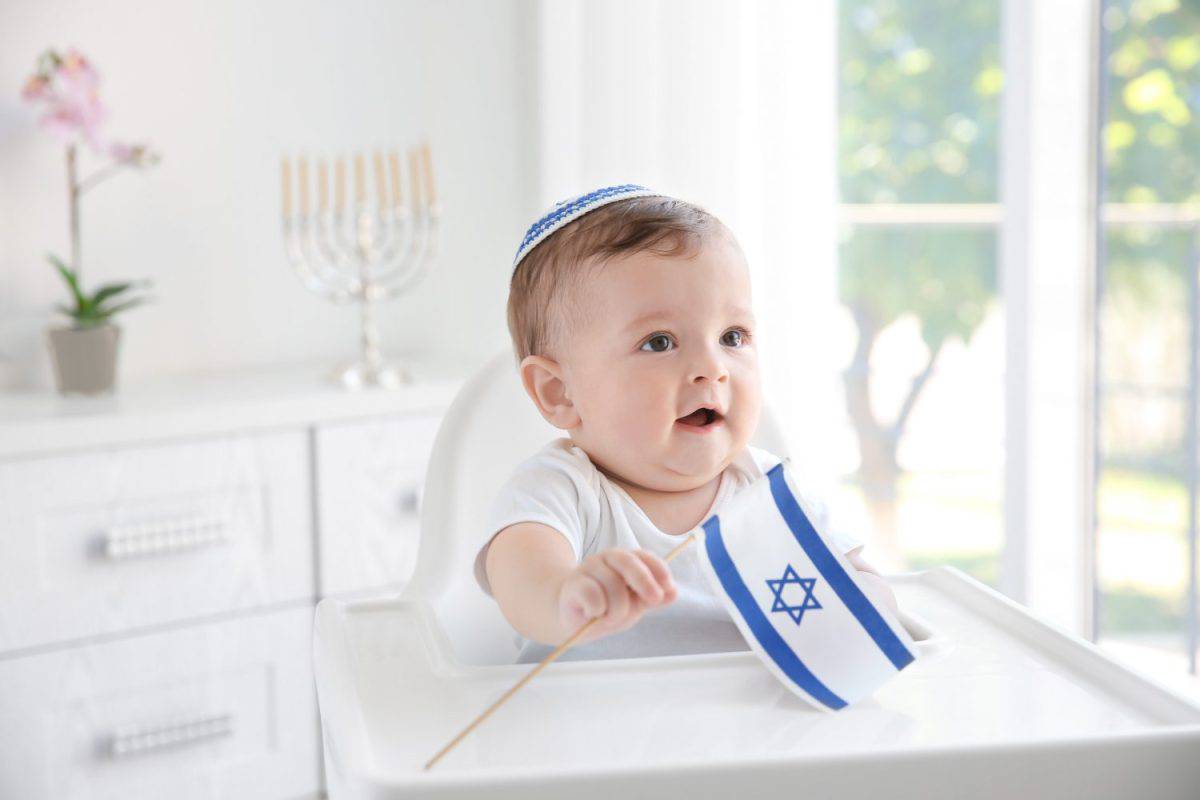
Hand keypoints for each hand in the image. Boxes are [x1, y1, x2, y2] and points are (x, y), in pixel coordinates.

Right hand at [557, 548, 677, 638]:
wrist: (574, 619)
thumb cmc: (607, 608)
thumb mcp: (634, 604)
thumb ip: (652, 598)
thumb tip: (673, 592)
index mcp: (624, 560)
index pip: (644, 556)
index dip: (658, 569)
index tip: (668, 585)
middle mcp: (606, 559)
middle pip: (628, 563)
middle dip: (645, 582)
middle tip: (654, 601)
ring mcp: (588, 569)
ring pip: (613, 586)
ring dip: (617, 610)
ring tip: (609, 617)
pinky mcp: (573, 584)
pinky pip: (594, 597)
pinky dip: (598, 611)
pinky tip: (593, 614)